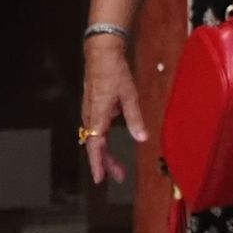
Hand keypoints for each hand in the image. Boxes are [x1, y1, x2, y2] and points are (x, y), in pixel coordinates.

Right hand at [76, 32, 142, 189]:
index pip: (97, 146)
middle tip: (119, 176)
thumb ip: (134, 117)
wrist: (100, 54)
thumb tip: (142, 137)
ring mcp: (90, 112)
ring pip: (96, 139)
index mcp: (98, 116)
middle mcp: (91, 117)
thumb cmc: (114, 72)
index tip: (101, 179)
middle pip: (96, 146)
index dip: (99, 163)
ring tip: (118, 166)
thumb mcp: (129, 95)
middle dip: (106, 163)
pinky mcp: (93, 107)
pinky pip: (97, 129)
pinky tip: (113, 139)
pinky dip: (104, 140)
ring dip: (106, 153)